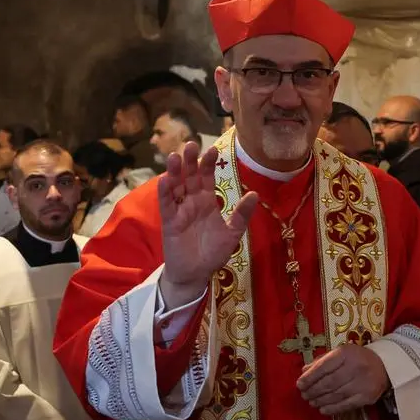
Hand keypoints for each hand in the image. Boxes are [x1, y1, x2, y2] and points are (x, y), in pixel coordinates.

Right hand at [158, 142, 257, 308]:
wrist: (196, 274)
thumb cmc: (213, 253)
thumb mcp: (232, 234)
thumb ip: (241, 214)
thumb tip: (254, 193)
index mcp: (207, 201)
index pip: (207, 177)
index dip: (208, 164)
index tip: (212, 150)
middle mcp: (192, 202)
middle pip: (190, 177)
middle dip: (190, 161)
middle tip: (191, 144)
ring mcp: (180, 210)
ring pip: (176, 187)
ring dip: (174, 172)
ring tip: (175, 156)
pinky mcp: (170, 222)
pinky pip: (166, 205)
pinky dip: (164, 192)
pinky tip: (164, 179)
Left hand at [296, 344, 389, 414]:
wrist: (385, 365)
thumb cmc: (356, 358)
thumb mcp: (339, 353)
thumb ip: (321, 361)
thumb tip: (304, 371)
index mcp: (345, 354)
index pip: (324, 367)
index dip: (310, 377)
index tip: (299, 384)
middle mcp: (355, 368)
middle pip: (329, 382)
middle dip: (314, 390)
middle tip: (304, 395)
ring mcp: (363, 383)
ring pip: (337, 394)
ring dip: (321, 400)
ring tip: (311, 402)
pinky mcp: (368, 397)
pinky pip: (347, 405)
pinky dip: (333, 408)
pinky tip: (323, 409)